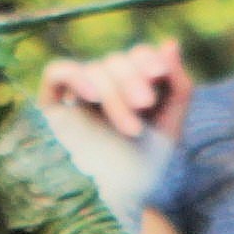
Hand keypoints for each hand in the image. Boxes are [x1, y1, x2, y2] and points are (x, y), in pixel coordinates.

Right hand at [39, 42, 192, 141]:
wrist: (133, 190)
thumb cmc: (152, 155)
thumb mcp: (174, 117)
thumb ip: (178, 82)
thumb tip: (169, 43)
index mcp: (133, 81)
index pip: (135, 55)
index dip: (146, 58)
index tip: (160, 74)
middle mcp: (105, 83)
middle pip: (114, 62)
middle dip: (131, 80)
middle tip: (144, 103)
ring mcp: (80, 92)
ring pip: (93, 71)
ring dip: (113, 93)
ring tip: (132, 127)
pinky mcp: (55, 105)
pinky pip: (56, 73)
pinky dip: (73, 74)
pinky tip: (92, 94)